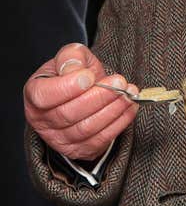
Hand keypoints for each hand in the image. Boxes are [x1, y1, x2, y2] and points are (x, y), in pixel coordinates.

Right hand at [24, 43, 137, 159]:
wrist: (85, 92)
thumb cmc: (75, 74)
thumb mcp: (71, 57)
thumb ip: (71, 57)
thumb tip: (75, 69)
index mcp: (35, 93)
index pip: (44, 95)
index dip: (68, 87)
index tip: (90, 77)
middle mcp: (42, 119)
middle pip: (69, 114)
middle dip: (99, 97)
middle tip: (120, 83)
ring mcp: (59, 138)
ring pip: (86, 129)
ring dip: (112, 110)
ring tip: (128, 94)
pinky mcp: (80, 148)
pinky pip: (100, 140)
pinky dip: (119, 123)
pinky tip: (129, 107)